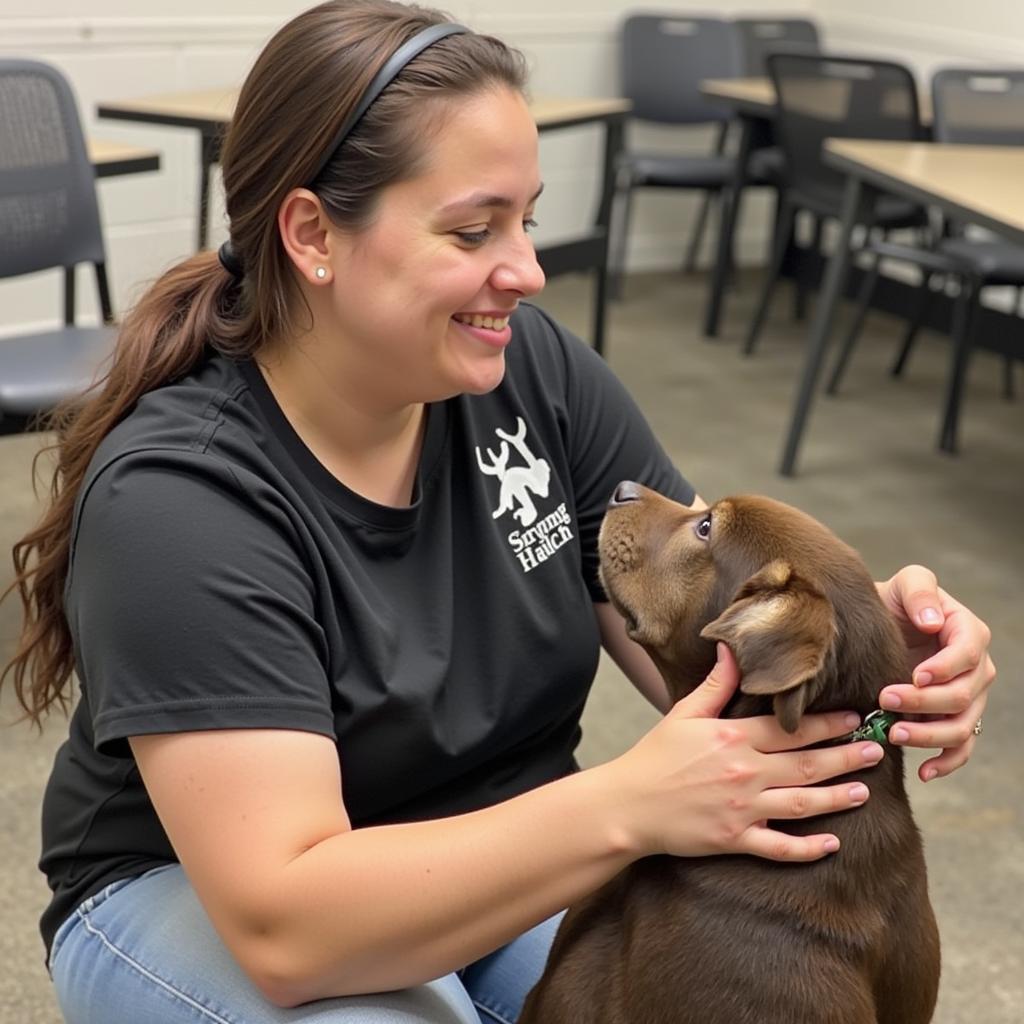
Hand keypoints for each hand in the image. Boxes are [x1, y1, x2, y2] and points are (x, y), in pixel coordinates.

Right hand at [606, 644, 882, 863]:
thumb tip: (733, 649)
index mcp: (734, 738)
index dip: (827, 723)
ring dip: (837, 797)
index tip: (855, 718)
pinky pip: (780, 847)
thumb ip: (716, 685)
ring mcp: (742, 809)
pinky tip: (832, 845)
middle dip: (845, 757)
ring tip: (864, 791)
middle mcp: (745, 772)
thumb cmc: (654, 755)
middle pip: (807, 764)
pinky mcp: (735, 840)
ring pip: (803, 804)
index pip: (790, 728)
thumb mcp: (683, 713)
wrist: (628, 804)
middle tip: (876, 751)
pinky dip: (808, 848)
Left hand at [875, 565, 994, 781]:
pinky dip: (947, 763)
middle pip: (963, 695)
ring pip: (962, 726)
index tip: (914, 676)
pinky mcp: (952, 718)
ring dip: (930, 735)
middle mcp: (976, 668)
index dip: (945, 668)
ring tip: (893, 733)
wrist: (878, 627)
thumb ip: (921, 592)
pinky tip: (925, 772)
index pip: (968, 654)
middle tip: (885, 701)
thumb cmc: (892, 601)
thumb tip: (934, 623)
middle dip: (925, 702)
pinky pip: (961, 748)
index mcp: (968, 631)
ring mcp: (967, 696)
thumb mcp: (905, 583)